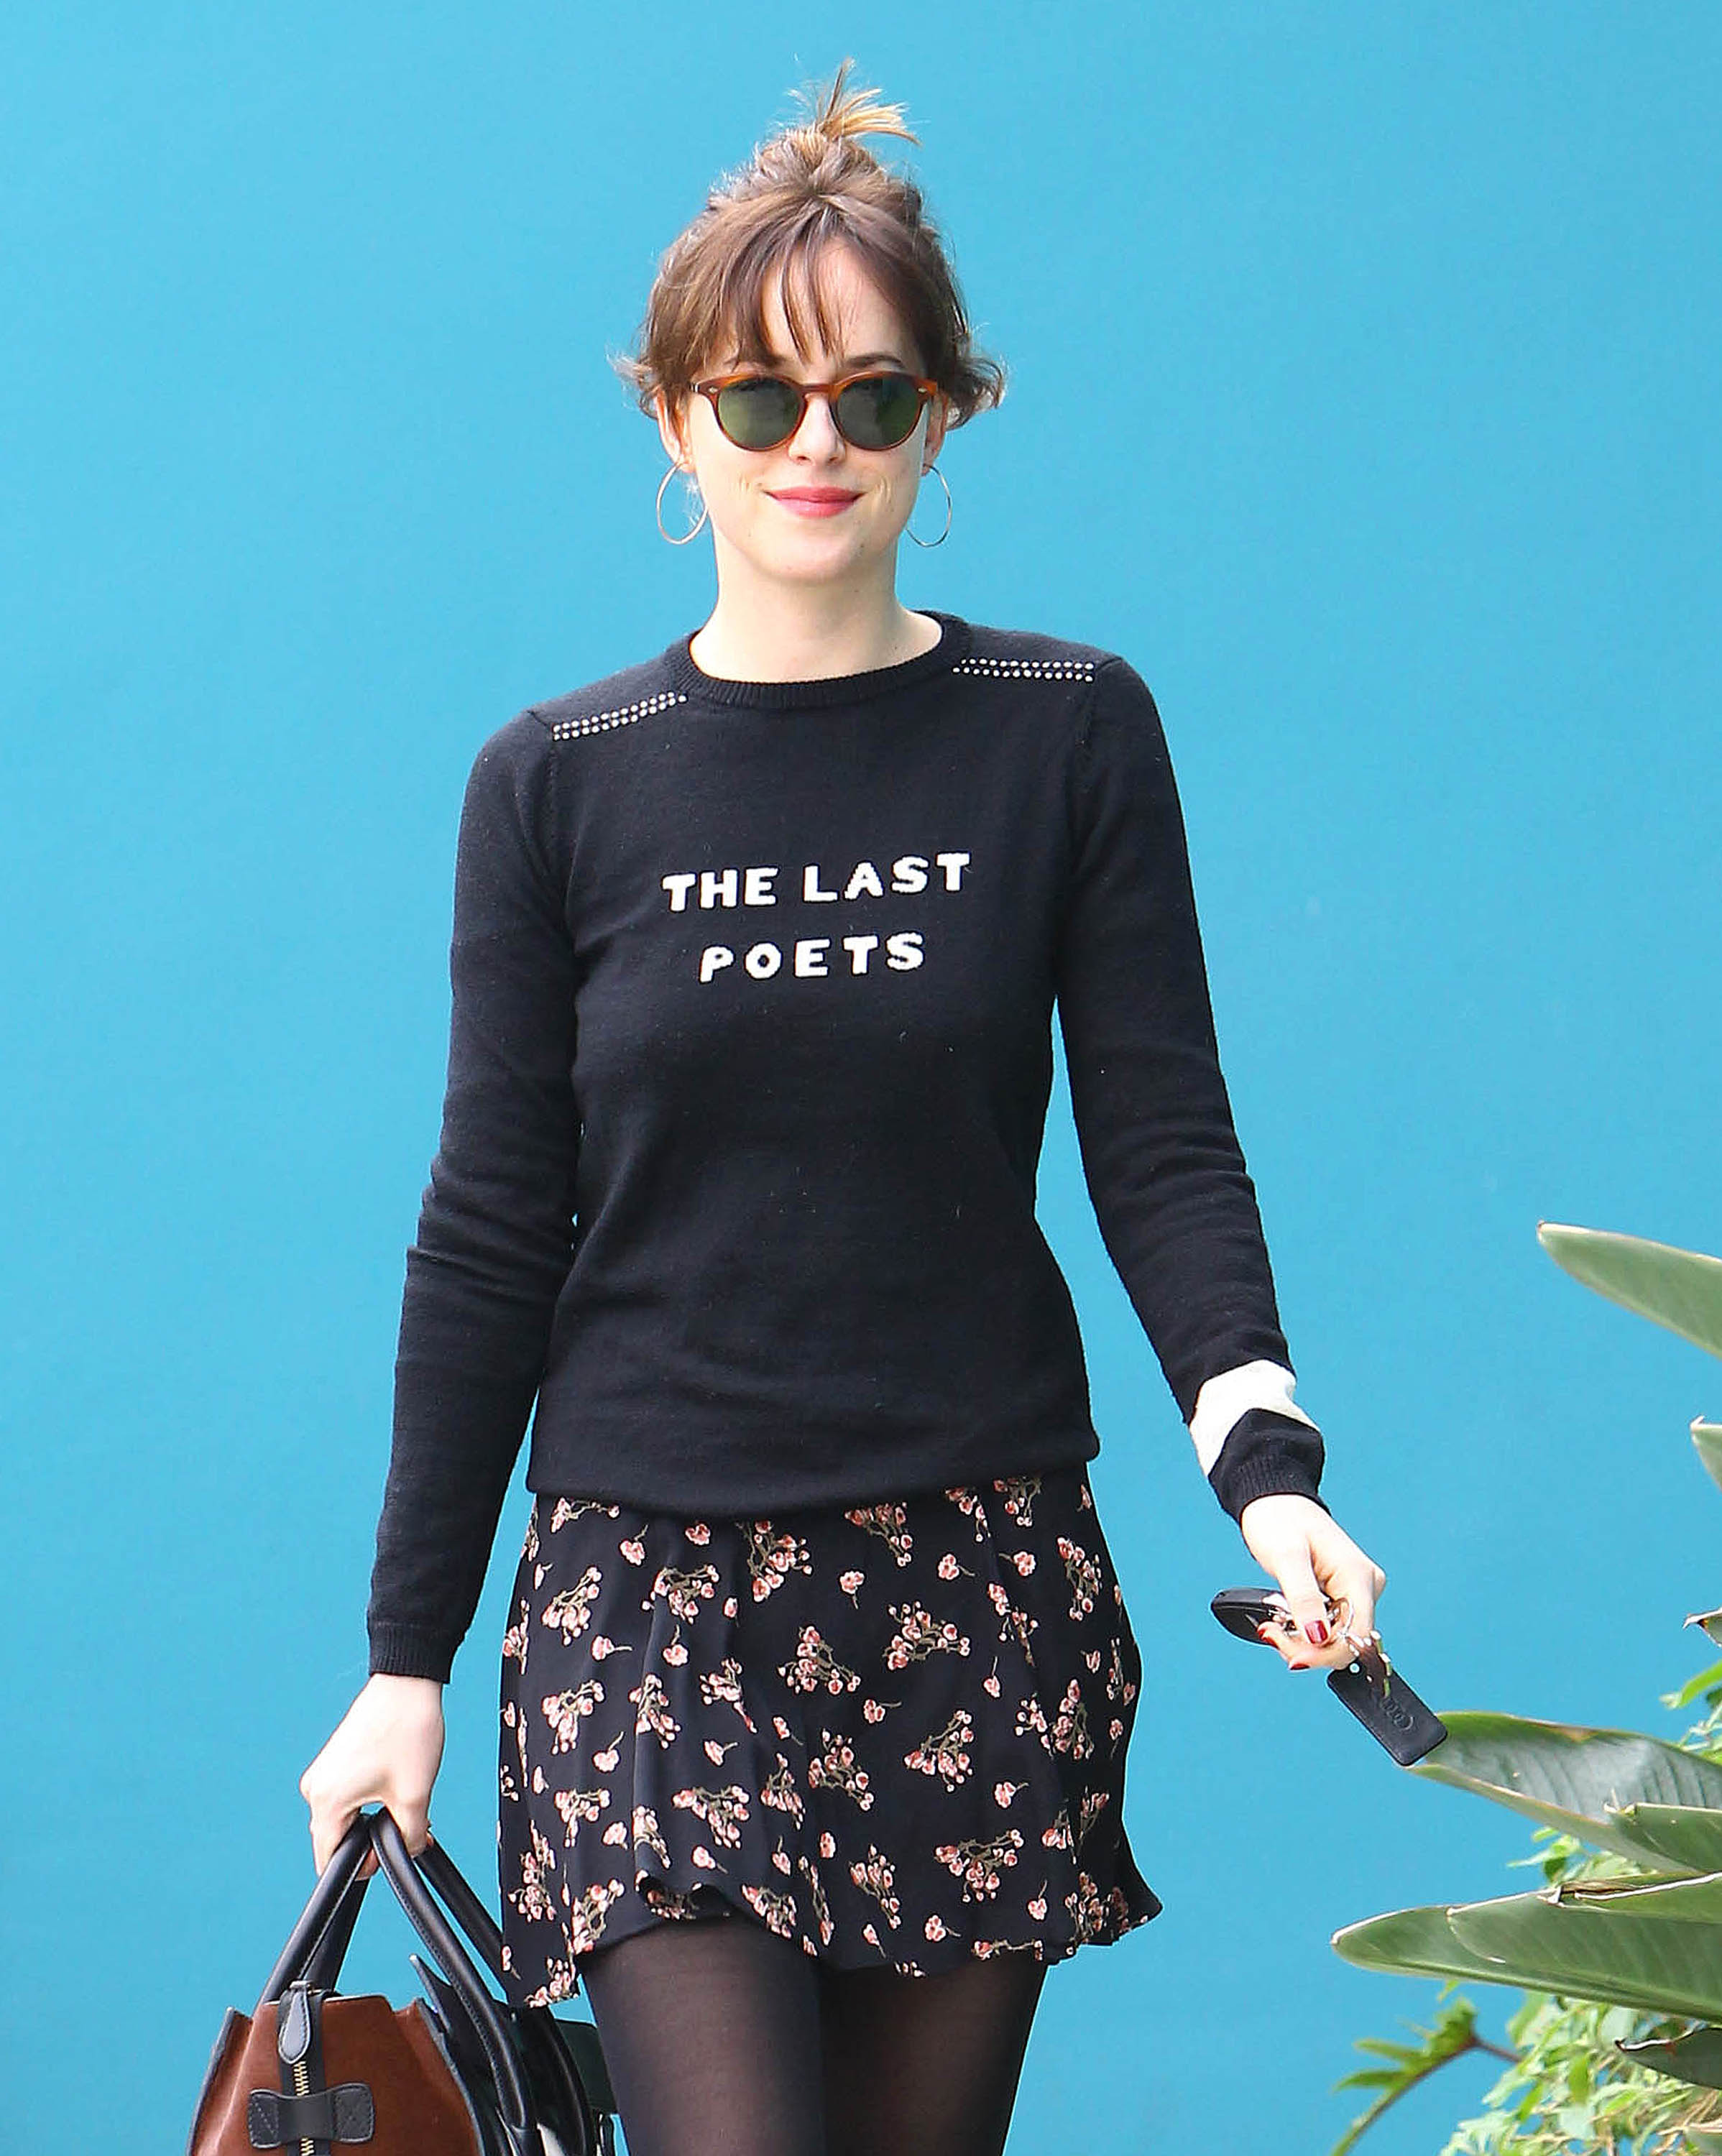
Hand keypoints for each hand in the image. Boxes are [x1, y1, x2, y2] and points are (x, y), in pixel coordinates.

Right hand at [299, 1673, 445, 1875]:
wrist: (407, 1682)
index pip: (329, 1861)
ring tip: (405, 1800)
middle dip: (372, 1841)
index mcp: (326, 1801)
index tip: (391, 1849)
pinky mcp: (335, 1761)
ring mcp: (324, 1773)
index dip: (363, 1866)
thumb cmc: (407, 1730)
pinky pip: (347, 1796)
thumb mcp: (414, 1796)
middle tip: (409, 1822)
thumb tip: (404, 1852)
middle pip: (337, 1839)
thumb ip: (407, 1838)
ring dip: (374, 1819)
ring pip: (346, 1817)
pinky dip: (370, 1800)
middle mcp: (315, 1788)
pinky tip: (395, 1786)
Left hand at [1237, 1493, 1385, 1673]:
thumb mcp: (1286, 1557)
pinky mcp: (1341, 1597)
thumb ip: (1303, 1598)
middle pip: (1346, 1643)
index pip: (1357, 1637)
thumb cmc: (1279, 1520)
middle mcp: (1365, 1587)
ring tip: (1274, 1624)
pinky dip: (1303, 1633)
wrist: (1274, 1503)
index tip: (1289, 1655)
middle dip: (1308, 1648)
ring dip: (1302, 1642)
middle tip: (1271, 1633)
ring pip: (1335, 1640)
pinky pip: (1328, 1629)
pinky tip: (1284, 1621)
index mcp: (1359, 1577)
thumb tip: (1319, 1638)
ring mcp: (1355, 1593)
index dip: (1325, 1654)